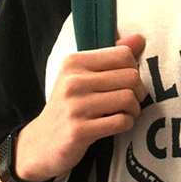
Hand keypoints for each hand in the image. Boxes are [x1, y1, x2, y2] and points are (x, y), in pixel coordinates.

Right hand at [15, 33, 146, 181]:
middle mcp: (73, 81)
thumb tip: (140, 38)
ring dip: (134, 109)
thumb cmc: (69, 106)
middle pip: (131, 77)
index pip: (123, 54)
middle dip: (138, 91)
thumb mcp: (82, 76)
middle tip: (129, 101)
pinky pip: (122, 121)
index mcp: (74, 62)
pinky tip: (117, 125)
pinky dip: (127, 124)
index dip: (133, 69)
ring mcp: (75, 106)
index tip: (125, 82)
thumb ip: (111, 56)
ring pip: (129, 99)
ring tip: (125, 113)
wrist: (40, 143)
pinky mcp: (79, 130)